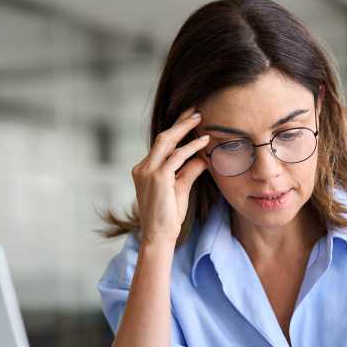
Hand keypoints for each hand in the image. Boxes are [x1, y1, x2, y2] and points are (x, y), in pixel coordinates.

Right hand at [131, 107, 210, 245]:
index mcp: (144, 169)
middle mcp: (142, 168)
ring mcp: (147, 171)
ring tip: (201, 118)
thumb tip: (203, 158)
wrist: (158, 236)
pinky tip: (204, 142)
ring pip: (167, 141)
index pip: (161, 144)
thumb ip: (189, 171)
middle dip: (179, 122)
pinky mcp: (158, 177)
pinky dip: (191, 147)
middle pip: (162, 137)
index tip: (190, 119)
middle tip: (196, 110)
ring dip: (185, 128)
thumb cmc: (168, 217)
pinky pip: (177, 156)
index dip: (176, 130)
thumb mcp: (180, 189)